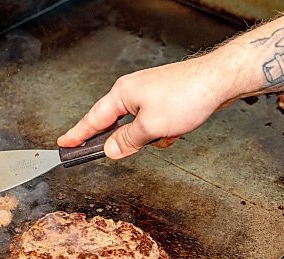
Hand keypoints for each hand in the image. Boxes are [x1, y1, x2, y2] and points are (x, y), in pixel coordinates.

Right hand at [57, 53, 233, 158]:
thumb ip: (127, 141)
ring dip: (149, 137)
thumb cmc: (186, 95)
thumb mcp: (150, 127)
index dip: (77, 134)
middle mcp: (132, 91)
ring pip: (137, 126)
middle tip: (118, 153)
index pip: (93, 119)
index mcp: (122, 94)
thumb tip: (110, 150)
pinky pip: (153, 123)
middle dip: (123, 140)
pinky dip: (162, 131)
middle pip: (115, 123)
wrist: (219, 80)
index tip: (64, 143)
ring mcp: (148, 94)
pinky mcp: (163, 99)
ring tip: (165, 134)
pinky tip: (176, 130)